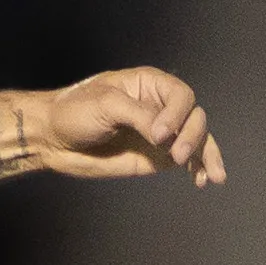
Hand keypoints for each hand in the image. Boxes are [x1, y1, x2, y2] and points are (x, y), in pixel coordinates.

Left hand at [33, 67, 223, 186]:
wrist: (54, 139)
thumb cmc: (74, 112)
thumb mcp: (105, 105)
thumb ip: (138, 116)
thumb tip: (164, 136)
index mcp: (149, 84)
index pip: (181, 96)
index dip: (177, 114)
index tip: (159, 133)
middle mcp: (160, 106)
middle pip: (194, 117)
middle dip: (192, 136)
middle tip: (176, 155)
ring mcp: (161, 133)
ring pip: (197, 139)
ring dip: (206, 155)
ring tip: (211, 175)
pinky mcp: (157, 156)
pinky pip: (187, 160)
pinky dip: (198, 168)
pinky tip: (201, 179)